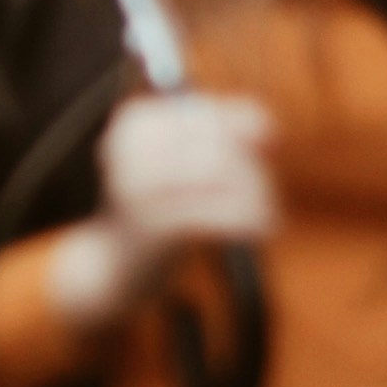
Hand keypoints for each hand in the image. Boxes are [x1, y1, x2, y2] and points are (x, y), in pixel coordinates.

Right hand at [46, 92, 276, 333]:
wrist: (117, 269)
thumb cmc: (161, 208)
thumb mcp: (187, 161)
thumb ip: (229, 133)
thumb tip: (269, 129)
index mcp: (136, 123)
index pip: (212, 117)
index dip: (242, 140)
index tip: (249, 163)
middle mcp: (131, 148)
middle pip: (222, 145)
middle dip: (252, 170)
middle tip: (262, 197)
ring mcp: (141, 186)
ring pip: (228, 175)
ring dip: (259, 195)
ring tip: (264, 213)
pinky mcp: (158, 226)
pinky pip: (228, 213)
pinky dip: (254, 221)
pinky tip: (261, 230)